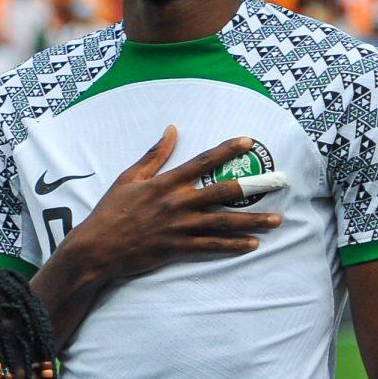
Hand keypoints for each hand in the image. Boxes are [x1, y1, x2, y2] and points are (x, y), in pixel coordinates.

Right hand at [57, 128, 280, 288]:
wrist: (96, 247)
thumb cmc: (110, 211)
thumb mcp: (128, 178)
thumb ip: (153, 156)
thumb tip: (171, 130)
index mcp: (165, 183)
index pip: (202, 162)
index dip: (226, 150)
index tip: (248, 142)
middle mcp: (177, 203)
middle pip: (223, 192)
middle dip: (254, 186)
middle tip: (280, 183)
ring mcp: (179, 227)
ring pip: (223, 222)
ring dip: (253, 221)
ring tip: (276, 220)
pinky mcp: (177, 248)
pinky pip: (211, 246)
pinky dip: (233, 246)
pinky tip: (252, 244)